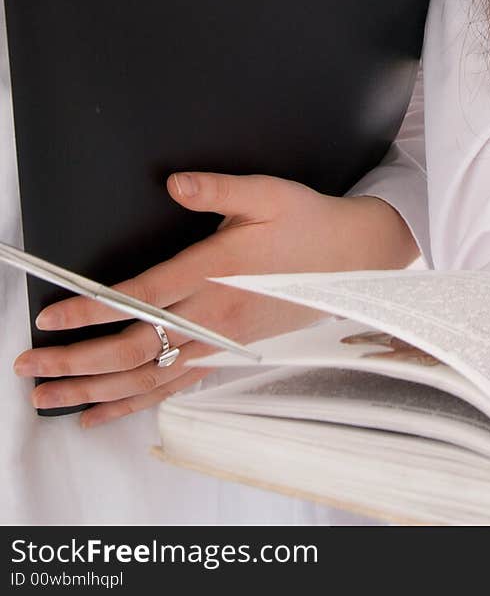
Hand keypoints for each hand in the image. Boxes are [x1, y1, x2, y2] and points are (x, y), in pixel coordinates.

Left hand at [13, 172, 414, 427]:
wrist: (352, 261)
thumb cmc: (307, 222)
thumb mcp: (267, 192)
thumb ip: (218, 189)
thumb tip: (175, 183)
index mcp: (216, 271)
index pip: (142, 297)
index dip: (93, 309)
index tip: (52, 317)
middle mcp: (213, 315)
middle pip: (132, 349)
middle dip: (75, 361)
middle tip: (29, 368)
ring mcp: (219, 341)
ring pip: (146, 378)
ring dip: (93, 390)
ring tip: (48, 398)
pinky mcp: (226, 353)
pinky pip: (171, 389)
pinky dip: (131, 405)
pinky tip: (99, 412)